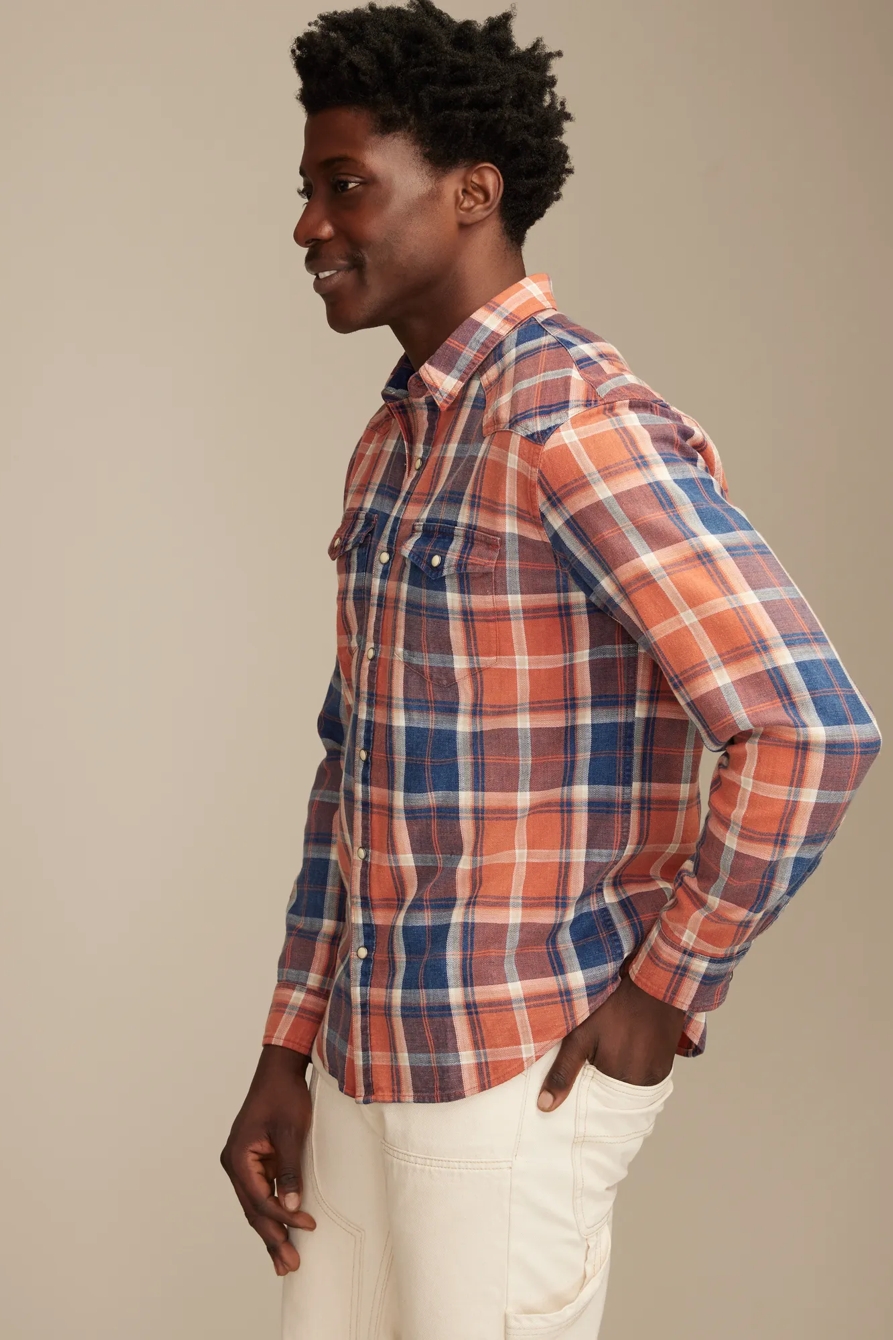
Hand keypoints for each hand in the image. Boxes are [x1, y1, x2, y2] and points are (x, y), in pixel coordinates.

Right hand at [220, 1044, 317, 1274]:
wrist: (280, 1071)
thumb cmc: (284, 1096)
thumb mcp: (291, 1132)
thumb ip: (290, 1170)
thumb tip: (292, 1205)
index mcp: (238, 1158)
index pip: (260, 1200)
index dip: (283, 1216)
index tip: (308, 1225)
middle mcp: (235, 1165)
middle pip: (253, 1211)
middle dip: (272, 1238)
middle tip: (289, 1266)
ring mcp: (243, 1166)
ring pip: (256, 1208)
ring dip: (271, 1233)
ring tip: (284, 1263)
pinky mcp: (255, 1165)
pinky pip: (262, 1196)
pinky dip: (273, 1214)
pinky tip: (281, 1235)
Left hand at [537, 974, 685, 1111]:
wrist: (653, 984)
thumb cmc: (613, 1007)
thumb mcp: (580, 1036)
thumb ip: (562, 1072)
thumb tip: (544, 1106)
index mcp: (620, 1081)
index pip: (597, 1104)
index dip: (586, 1096)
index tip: (578, 1087)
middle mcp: (642, 1085)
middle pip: (615, 1098)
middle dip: (602, 1088)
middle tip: (593, 1067)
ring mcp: (657, 1076)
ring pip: (630, 1088)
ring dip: (619, 1079)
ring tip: (610, 1058)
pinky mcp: (666, 1066)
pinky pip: (645, 1079)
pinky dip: (634, 1071)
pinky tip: (626, 1053)